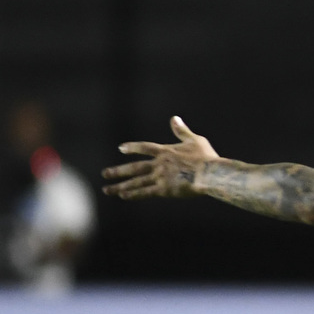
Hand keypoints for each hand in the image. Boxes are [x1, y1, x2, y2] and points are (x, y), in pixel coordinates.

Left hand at [102, 117, 219, 199]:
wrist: (209, 174)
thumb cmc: (206, 157)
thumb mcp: (195, 140)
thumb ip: (182, 131)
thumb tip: (174, 118)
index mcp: (166, 151)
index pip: (144, 148)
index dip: (132, 148)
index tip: (121, 148)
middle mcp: (159, 164)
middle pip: (135, 167)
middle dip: (118, 171)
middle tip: (105, 173)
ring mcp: (160, 177)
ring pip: (136, 181)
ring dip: (121, 185)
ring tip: (107, 189)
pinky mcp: (164, 190)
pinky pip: (146, 192)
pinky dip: (134, 194)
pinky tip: (123, 196)